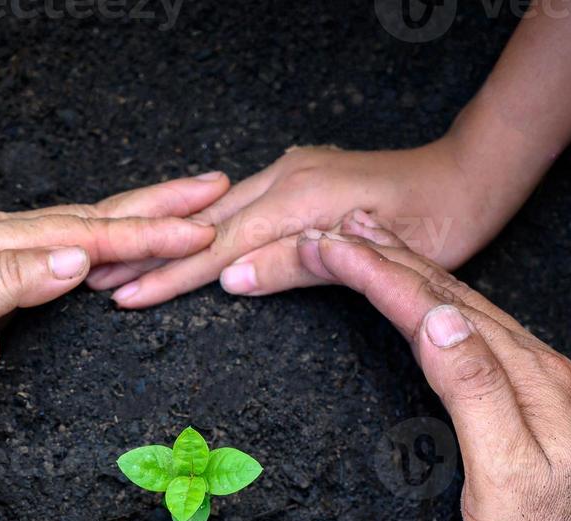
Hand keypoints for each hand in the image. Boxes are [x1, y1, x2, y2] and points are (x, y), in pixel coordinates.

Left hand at [0, 174, 226, 410]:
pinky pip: (60, 249)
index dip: (150, 235)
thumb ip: (8, 281)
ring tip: (183, 209)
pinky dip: (100, 242)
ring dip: (136, 218)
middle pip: (94, 215)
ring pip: (81, 228)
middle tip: (215, 190)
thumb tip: (77, 258)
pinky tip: (109, 246)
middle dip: (159, 205)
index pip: (89, 234)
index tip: (201, 230)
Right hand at [89, 142, 480, 306]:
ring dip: (172, 242)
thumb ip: (297, 265)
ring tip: (126, 265)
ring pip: (219, 215)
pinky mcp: (301, 179)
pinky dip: (207, 229)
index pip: (218, 245)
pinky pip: (242, 207)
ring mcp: (292, 173)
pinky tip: (184, 241)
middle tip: (99, 282)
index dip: (169, 276)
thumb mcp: (374, 254)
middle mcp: (287, 177)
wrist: (471, 177)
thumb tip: (230, 281)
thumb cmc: (438, 221)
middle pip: (205, 226)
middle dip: (151, 256)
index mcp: (299, 197)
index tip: (126, 297)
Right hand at [296, 229, 570, 520]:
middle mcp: (535, 366)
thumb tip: (439, 318)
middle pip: (448, 294)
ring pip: (460, 309)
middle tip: (327, 232)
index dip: (376, 273)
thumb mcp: (507, 478)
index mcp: (525, 377)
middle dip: (384, 258)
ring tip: (366, 243)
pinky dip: (433, 307)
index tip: (325, 245)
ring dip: (408, 273)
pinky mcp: (532, 404)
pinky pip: (472, 335)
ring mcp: (537, 383)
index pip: (435, 307)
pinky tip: (424, 306)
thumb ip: (474, 393)